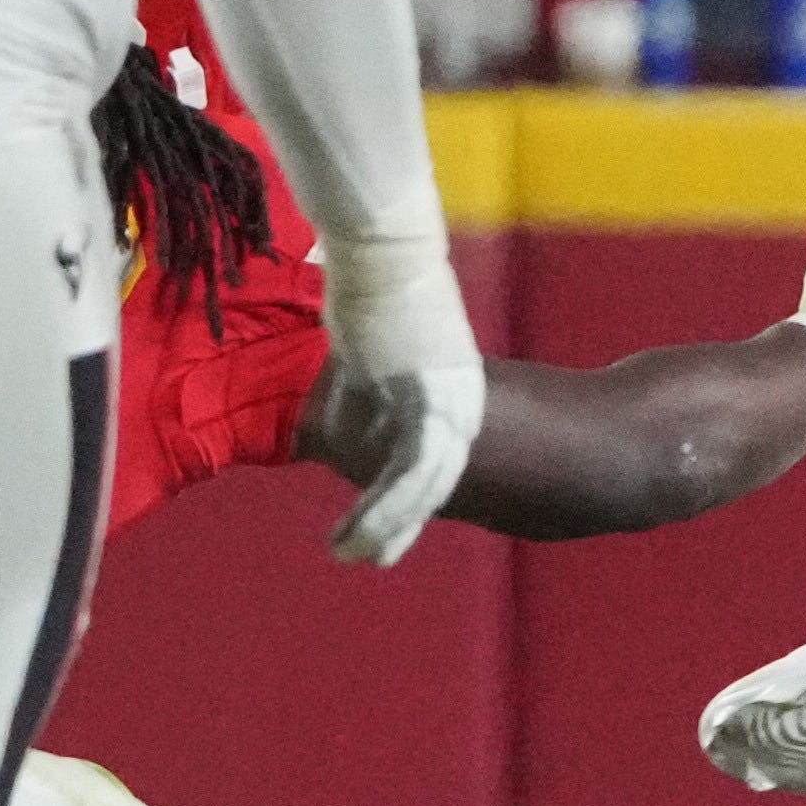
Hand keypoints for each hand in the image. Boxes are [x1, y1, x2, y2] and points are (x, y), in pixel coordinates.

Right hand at [317, 231, 484, 566]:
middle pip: (443, 476)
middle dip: (406, 521)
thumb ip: (370, 383)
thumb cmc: (374, 287)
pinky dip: (388, 507)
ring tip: (354, 554)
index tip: (391, 526)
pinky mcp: (425, 397)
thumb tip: (342, 404)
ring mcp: (449, 400)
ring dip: (389, 525)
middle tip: (376, 557)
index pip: (441, 456)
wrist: (385, 248)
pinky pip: (413, 466)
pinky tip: (365, 535)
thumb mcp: (376, 350)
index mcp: (454, 390)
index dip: (415, 495)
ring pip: (431, 482)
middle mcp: (462, 401)